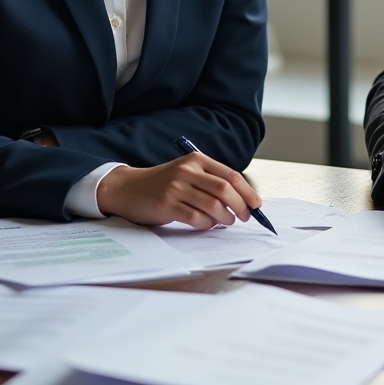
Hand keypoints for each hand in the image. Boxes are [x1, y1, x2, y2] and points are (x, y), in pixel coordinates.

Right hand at [95, 153, 262, 227]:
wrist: (127, 188)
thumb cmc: (162, 183)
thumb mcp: (186, 173)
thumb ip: (209, 181)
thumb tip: (241, 199)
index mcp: (196, 159)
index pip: (230, 175)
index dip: (247, 191)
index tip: (256, 204)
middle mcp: (187, 170)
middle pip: (225, 189)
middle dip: (240, 206)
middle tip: (244, 217)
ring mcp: (176, 187)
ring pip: (213, 204)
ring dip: (225, 217)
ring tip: (227, 221)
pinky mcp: (166, 204)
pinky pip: (195, 217)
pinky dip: (206, 224)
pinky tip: (206, 224)